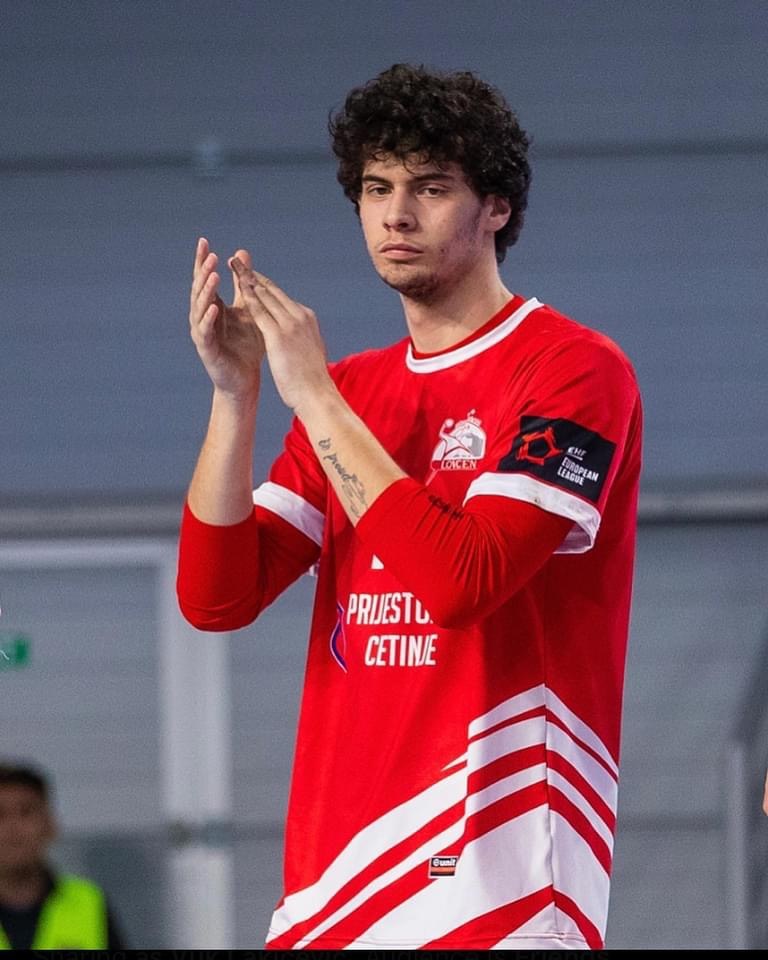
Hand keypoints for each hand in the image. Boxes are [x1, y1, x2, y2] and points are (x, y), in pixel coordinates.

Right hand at [188, 237, 264, 398]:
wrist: (246, 378)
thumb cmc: (246, 344)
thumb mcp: (248, 308)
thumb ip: (242, 284)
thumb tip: (241, 254)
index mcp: (212, 305)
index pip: (205, 279)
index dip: (202, 260)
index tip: (204, 241)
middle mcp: (203, 317)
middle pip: (200, 289)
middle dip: (204, 272)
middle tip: (211, 256)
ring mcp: (202, 333)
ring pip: (200, 308)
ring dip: (206, 291)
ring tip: (213, 275)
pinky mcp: (206, 349)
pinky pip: (205, 332)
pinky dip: (209, 319)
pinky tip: (214, 308)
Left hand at [230, 258, 335, 414]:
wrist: (317, 394)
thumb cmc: (312, 379)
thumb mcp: (308, 351)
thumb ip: (302, 337)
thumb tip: (298, 335)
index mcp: (306, 319)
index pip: (281, 296)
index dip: (264, 283)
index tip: (250, 274)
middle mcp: (300, 316)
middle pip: (272, 290)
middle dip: (252, 274)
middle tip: (237, 261)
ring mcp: (291, 324)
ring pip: (265, 296)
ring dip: (247, 279)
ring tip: (233, 266)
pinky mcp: (279, 336)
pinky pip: (260, 312)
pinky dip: (248, 298)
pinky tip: (236, 291)